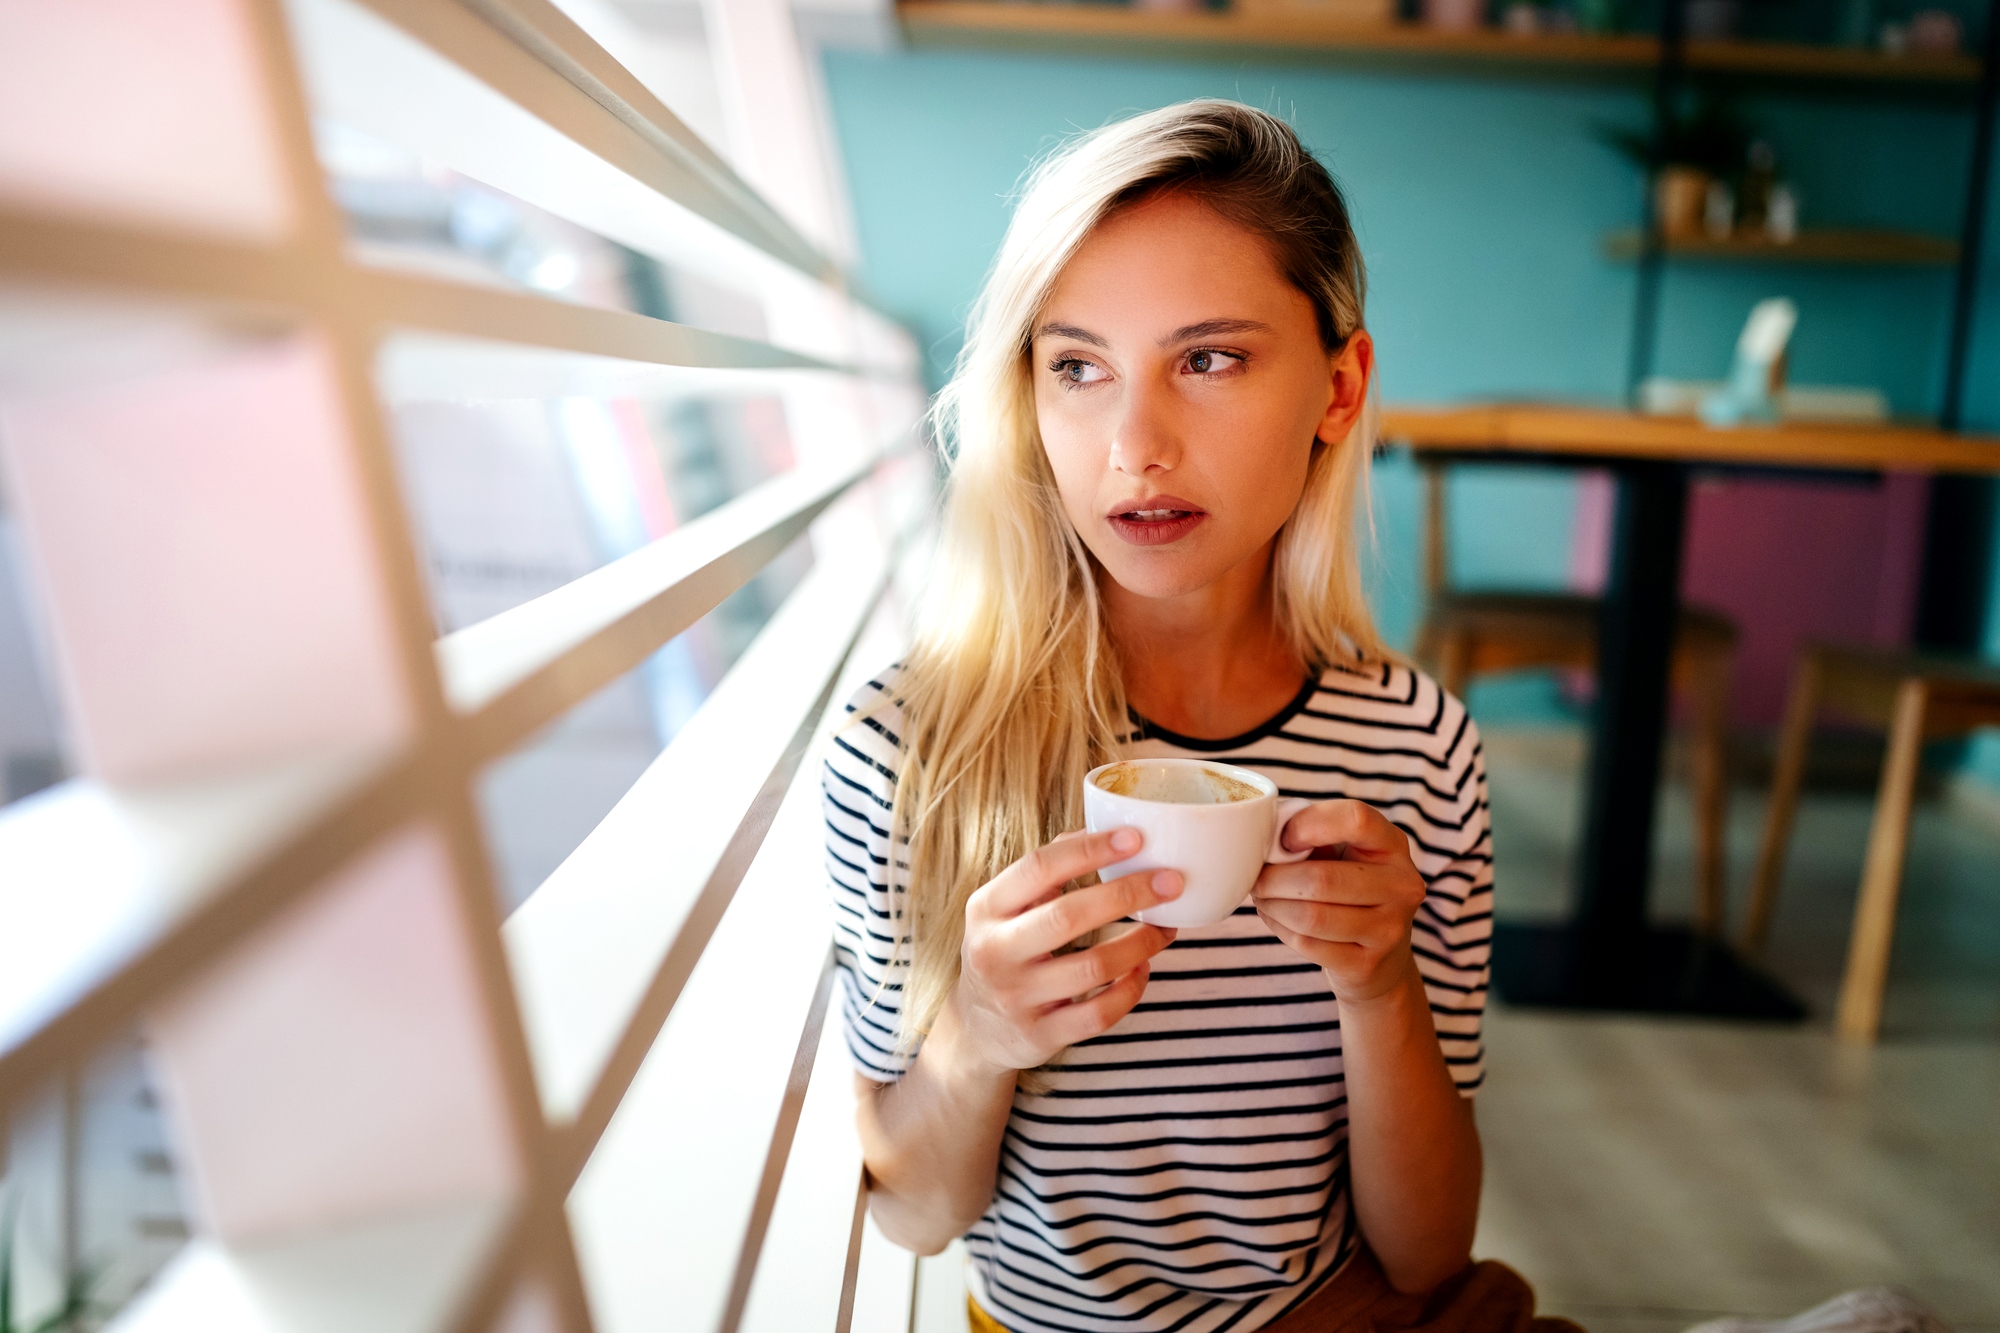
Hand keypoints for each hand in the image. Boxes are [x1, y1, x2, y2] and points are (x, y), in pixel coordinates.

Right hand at [952, 828, 1182, 1071]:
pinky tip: (1143, 968)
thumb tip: (1098, 831)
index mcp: (986, 908)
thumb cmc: (1005, 949)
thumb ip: (1045, 870)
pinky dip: (1131, 988)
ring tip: (1166, 926)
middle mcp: (995, 951)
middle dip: (1127, 895)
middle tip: (1170, 881)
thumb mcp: (1004, 907)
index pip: (1038, 868)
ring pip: (1093, 967)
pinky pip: (1099, 1013)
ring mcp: (1017, 997)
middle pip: (1067, 916)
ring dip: (1141, 944)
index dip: (1089, 850)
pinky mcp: (1041, 1035)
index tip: (1135, 838)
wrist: (977, 1029)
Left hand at [1251, 800, 1426, 1004]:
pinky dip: (1279, 928)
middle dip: (1274, 878)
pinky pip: (1307, 943)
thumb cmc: (1349, 889)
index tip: (1284, 840)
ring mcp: (1389, 929)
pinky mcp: (1368, 965)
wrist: (1380, 957)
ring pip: (1311, 916)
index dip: (1308, 825)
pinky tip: (1277, 917)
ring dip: (1272, 905)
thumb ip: (1311, 834)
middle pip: (1322, 879)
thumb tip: (1264, 837)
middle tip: (1258, 877)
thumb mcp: (1342, 852)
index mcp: (1393, 845)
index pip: (1355, 819)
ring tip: (1264, 897)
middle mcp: (1401, 886)